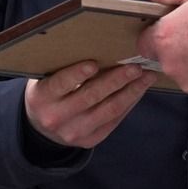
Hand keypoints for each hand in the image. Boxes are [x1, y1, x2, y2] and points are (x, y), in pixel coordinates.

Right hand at [24, 61, 154, 149]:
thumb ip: (63, 67)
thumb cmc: (48, 92)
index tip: (94, 63)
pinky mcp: (90, 140)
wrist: (42, 127)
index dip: (76, 74)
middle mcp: (56, 118)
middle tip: (135, 66)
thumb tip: (101, 47)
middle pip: (91, 97)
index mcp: (41, 98)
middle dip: (116, 80)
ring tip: (146, 76)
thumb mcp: (45, 78)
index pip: (59, 84)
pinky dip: (129, 103)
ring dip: (131, 92)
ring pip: (109, 110)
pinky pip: (114, 120)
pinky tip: (139, 90)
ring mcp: (74, 132)